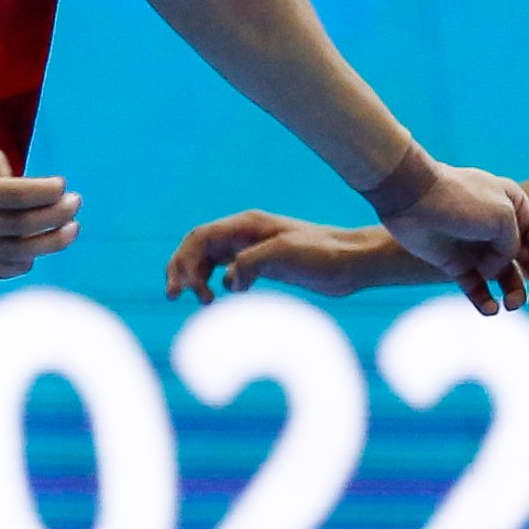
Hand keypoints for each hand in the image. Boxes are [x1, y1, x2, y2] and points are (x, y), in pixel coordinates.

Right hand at [0, 140, 77, 279]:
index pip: (15, 196)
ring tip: (71, 230)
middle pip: (19, 227)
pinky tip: (36, 253)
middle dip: (55, 216)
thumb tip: (39, 200)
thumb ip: (7, 176)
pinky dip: (18, 266)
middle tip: (76, 204)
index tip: (62, 184)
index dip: (45, 192)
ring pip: (12, 253)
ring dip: (48, 244)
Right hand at [164, 210, 396, 301]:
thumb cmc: (323, 254)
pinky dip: (214, 284)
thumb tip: (228, 282)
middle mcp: (244, 235)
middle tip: (176, 296)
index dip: (183, 262)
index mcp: (246, 226)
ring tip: (203, 302)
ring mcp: (252, 249)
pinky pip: (225, 271)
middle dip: (182, 270)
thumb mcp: (287, 254)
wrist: (352, 263)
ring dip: (197, 279)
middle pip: (198, 248)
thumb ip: (253, 263)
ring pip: (209, 260)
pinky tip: (218, 299)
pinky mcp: (262, 266)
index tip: (183, 290)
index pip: (200, 238)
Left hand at [376, 163, 528, 315]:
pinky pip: (477, 288)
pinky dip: (485, 301)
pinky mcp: (456, 263)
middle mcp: (501, 228)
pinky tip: (490, 310)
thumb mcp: (503, 217)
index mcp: (518, 207)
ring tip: (511, 305)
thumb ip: (513, 246)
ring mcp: (479, 247)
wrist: (412, 197)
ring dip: (514, 295)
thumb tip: (498, 270)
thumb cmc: (459, 200)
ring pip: (505, 278)